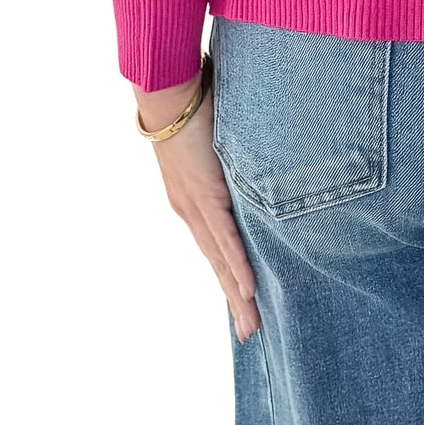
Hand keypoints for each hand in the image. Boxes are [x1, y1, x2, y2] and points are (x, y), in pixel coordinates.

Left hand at [135, 72, 260, 342]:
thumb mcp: (215, 139)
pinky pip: (225, 236)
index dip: (229, 275)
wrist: (167, 90)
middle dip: (234, 301)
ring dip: (237, 294)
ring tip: (249, 325)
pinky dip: (237, 264)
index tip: (242, 303)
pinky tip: (247, 288)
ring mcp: (196, 206)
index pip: (214, 246)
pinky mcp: (205, 194)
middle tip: (248, 334)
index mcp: (190, 200)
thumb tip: (256, 156)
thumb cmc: (192, 104)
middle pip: (216, 263)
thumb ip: (232, 156)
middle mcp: (190, 210)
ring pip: (220, 259)